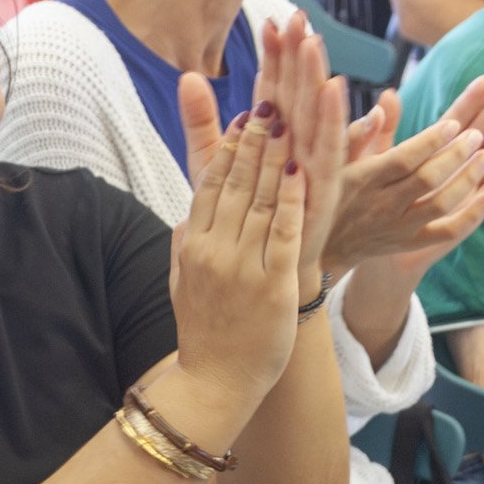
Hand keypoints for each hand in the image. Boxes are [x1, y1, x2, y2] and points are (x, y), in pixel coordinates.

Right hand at [171, 84, 306, 406]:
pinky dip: (290, 198)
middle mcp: (214, 249)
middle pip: (234, 182)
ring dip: (273, 156)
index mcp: (193, 244)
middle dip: (254, 139)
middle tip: (270, 101)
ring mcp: (242, 266)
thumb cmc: (205, 331)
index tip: (244, 116)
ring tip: (288, 120)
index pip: (209, 183)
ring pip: (258, 199)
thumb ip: (186, 240)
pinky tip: (300, 168)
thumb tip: (187, 211)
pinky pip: (282, 232)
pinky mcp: (272, 284)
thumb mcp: (183, 278)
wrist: (216, 382)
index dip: (228, 146)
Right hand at [321, 76, 483, 277]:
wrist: (326, 248)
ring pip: (442, 204)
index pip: (404, 159)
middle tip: (477, 134)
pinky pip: (449, 232)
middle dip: (456, 154)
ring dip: (468, 178)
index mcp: (365, 179)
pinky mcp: (414, 242)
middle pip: (428, 179)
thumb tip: (385, 102)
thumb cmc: (329, 193)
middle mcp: (384, 205)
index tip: (454, 123)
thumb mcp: (333, 161)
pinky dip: (473, 215)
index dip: (432, 141)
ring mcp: (401, 227)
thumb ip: (360, 131)